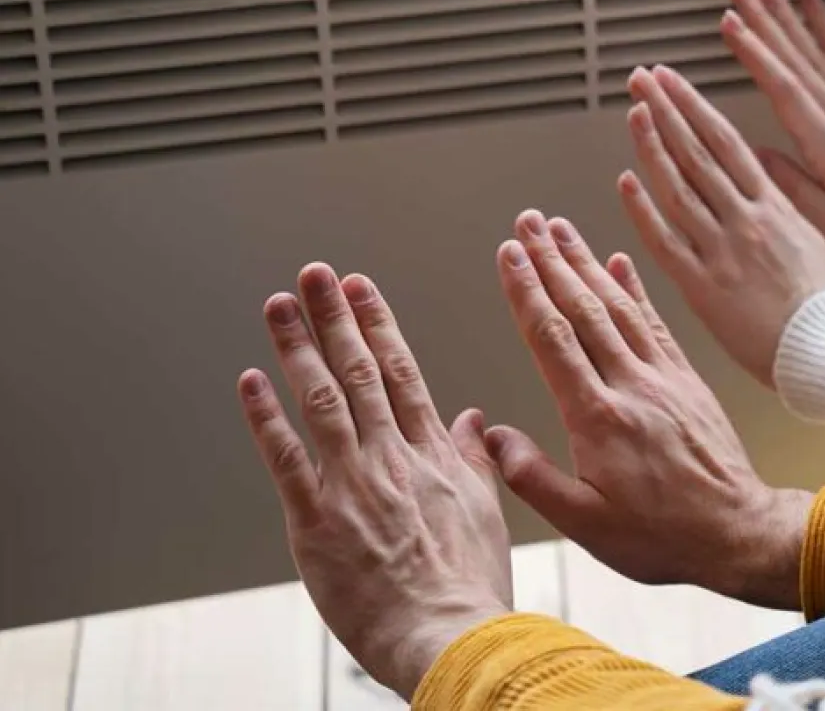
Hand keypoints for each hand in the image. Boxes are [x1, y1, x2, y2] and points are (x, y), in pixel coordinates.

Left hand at [237, 265, 511, 699]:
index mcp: (434, 455)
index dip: (378, 324)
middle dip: (335, 317)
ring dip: (298, 348)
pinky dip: (266, 416)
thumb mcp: (487, 512)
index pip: (401, 372)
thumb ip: (473, 459)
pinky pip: (285, 458)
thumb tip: (468, 418)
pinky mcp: (316, 521)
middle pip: (358, 372)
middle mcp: (392, 458)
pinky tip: (251, 380)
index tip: (361, 288)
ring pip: (321, 401)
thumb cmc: (469, 585)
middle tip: (314, 275)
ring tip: (280, 306)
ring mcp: (353, 486)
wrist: (449, 635)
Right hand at [486, 213, 812, 609]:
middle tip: (528, 221)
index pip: (553, 339)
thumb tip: (491, 437)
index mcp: (598, 417)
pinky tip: (620, 261)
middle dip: (551, 260)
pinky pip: (656, 323)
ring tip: (562, 229)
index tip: (508, 252)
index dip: (527, 291)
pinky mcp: (687, 379)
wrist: (738, 532)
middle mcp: (630, 385)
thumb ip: (534, 478)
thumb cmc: (661, 536)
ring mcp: (662, 377)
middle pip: (583, 309)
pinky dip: (636, 288)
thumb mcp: (586, 524)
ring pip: (618, 306)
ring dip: (587, 263)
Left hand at [622, 62, 824, 386]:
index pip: (726, 142)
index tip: (672, 81)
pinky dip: (644, 210)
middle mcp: (746, 220)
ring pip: (680, 188)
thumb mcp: (810, 237)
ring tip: (633, 113)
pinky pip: (667, 241)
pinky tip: (627, 181)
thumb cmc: (821, 304)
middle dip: (667, 110)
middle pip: (698, 153)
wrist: (824, 349)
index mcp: (773, 206)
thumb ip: (781, 203)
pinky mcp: (703, 286)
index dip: (694, 106)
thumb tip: (761, 174)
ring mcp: (723, 250)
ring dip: (653, 147)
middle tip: (642, 79)